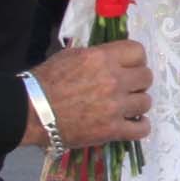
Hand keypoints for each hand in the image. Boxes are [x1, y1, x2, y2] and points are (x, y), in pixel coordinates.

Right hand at [26, 41, 150, 148]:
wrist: (32, 111)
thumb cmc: (46, 81)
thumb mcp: (71, 56)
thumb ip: (96, 56)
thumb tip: (111, 58)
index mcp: (102, 58)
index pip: (138, 51)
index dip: (136, 59)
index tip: (130, 66)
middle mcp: (113, 80)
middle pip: (146, 76)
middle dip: (138, 81)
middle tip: (128, 87)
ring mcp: (115, 106)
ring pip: (146, 101)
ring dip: (138, 103)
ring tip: (127, 106)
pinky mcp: (112, 129)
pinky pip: (142, 128)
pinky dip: (140, 126)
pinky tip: (132, 123)